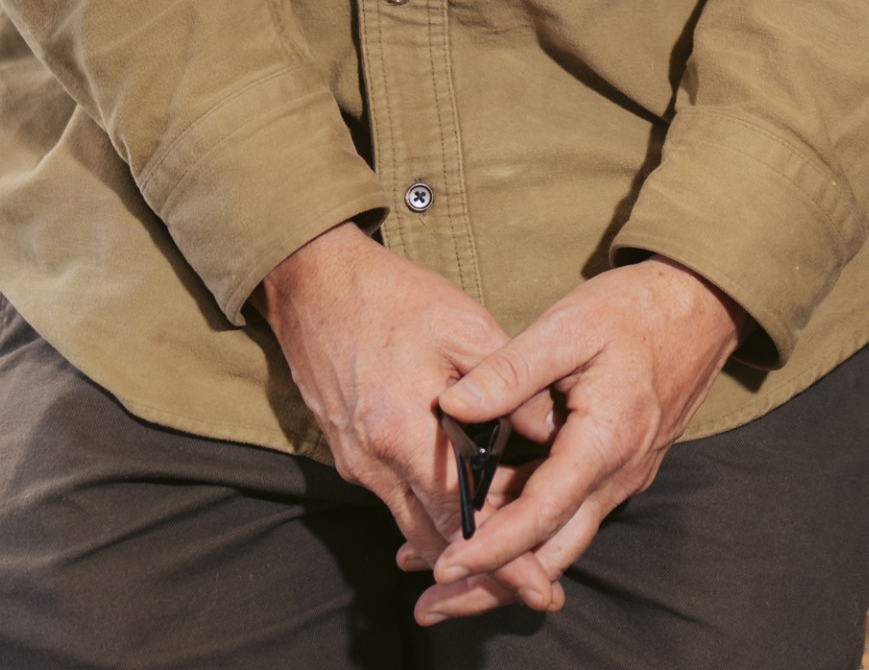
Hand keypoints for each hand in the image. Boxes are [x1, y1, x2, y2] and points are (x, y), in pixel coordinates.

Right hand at [258, 221, 510, 574]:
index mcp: (402, 434)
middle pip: (437, 538)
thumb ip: (512, 387)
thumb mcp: (468, 329)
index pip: (461, 520)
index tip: (540, 583)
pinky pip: (398, 499)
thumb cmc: (394, 299)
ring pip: (415, 524)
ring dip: (460, 537)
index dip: (505, 557)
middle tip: (538, 578)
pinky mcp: (350, 456)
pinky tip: (471, 500)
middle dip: (488, 562)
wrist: (315, 284)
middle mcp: (372, 464)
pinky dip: (434, 509)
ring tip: (514, 543)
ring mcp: (356, 464)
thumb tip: (554, 432)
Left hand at [411, 258, 743, 622]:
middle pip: (552, 555)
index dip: (491, 548)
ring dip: (510, 568)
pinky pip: (573, 516)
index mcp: (604, 443)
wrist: (702, 306)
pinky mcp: (620, 469)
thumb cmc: (637, 311)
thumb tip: (452, 405)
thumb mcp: (568, 326)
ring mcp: (622, 477)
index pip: (541, 515)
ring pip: (563, 542)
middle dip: (493, 586)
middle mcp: (618, 475)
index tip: (445, 565)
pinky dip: (530, 535)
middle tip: (434, 602)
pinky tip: (490, 528)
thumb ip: (508, 370)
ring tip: (450, 579)